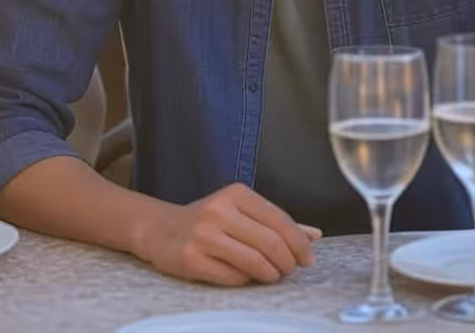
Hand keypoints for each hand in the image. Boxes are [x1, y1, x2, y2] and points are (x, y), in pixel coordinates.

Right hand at [133, 183, 321, 286]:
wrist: (159, 228)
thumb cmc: (208, 220)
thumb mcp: (241, 211)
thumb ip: (276, 222)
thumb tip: (314, 235)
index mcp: (236, 193)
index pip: (279, 219)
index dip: (299, 243)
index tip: (307, 258)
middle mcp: (220, 210)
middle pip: (270, 242)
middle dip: (288, 262)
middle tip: (290, 270)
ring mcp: (204, 235)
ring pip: (254, 262)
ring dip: (271, 274)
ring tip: (272, 275)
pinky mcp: (192, 260)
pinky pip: (233, 277)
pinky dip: (247, 281)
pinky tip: (247, 277)